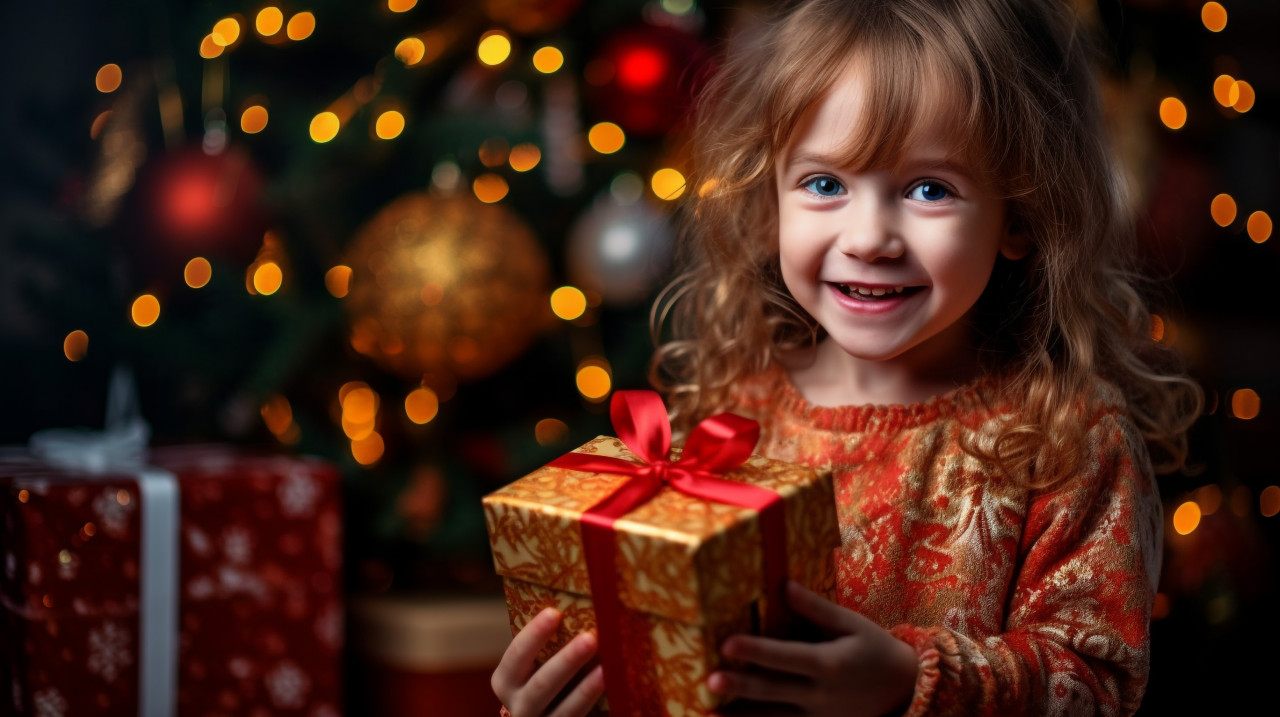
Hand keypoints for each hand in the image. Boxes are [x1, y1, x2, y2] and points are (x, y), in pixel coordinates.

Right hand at [491, 607, 605, 716]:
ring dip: (586, 688)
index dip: (534, 634)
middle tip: (590, 638)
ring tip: (605, 668)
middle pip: (542, 684)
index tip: (555, 612)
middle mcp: (518, 706)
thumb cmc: (541, 677)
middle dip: (567, 661)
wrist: (542, 715)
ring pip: (565, 709)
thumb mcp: (532, 666)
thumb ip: (546, 647)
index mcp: (505, 681)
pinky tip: (610, 687)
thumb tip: (577, 608)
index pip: (516, 655)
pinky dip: (593, 702)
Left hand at [707, 581, 917, 716]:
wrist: (904, 691)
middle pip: (773, 690)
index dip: (756, 651)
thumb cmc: (876, 650)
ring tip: (710, 711)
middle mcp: (821, 695)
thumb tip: (785, 585)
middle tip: (710, 681)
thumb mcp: (852, 624)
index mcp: (830, 664)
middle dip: (740, 686)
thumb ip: (816, 608)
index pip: (786, 657)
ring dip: (740, 714)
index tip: (728, 644)